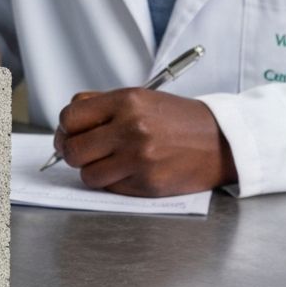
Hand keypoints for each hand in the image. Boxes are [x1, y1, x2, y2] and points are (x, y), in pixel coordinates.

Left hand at [53, 89, 236, 195]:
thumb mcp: (139, 98)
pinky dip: (113, 182)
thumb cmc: (175, 119)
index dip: (65, 129)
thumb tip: (65, 127)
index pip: (70, 117)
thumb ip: (100, 106)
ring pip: (87, 174)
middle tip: (83, 152)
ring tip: (109, 162)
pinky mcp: (148, 183)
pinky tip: (129, 171)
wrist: (220, 140)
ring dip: (93, 170)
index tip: (70, 133)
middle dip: (72, 153)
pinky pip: (110, 188)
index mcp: (126, 101)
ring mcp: (140, 158)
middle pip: (73, 149)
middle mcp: (131, 128)